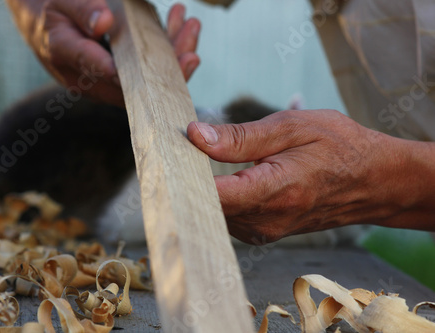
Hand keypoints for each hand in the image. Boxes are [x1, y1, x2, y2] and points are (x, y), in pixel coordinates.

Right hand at [8, 0, 200, 106]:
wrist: (40, 18)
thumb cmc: (48, 7)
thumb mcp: (59, 1)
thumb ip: (81, 10)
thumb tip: (105, 23)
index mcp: (70, 62)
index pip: (108, 73)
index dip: (141, 74)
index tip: (168, 65)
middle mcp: (90, 79)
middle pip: (135, 84)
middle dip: (168, 68)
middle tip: (192, 51)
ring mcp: (105, 80)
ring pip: (145, 79)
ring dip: (173, 55)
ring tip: (191, 26)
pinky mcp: (116, 75)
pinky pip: (145, 70)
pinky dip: (166, 49)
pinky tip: (180, 25)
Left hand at [187, 109, 434, 243]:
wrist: (374, 180)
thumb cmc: (339, 146)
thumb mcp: (292, 127)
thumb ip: (241, 137)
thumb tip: (195, 136)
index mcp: (274, 191)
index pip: (211, 195)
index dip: (181, 176)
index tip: (165, 155)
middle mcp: (267, 221)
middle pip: (206, 208)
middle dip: (185, 179)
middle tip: (172, 150)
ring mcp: (266, 232)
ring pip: (214, 214)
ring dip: (199, 189)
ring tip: (189, 160)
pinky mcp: (265, 232)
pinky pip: (228, 218)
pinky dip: (217, 198)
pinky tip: (214, 177)